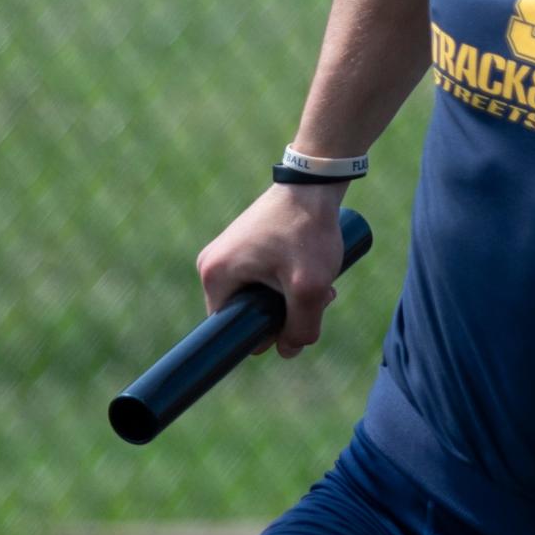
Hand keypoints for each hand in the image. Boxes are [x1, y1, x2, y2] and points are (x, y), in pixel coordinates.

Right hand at [196, 182, 342, 359]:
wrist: (315, 183)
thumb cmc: (307, 230)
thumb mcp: (310, 288)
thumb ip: (301, 328)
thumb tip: (289, 351)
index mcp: (214, 275)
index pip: (232, 329)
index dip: (266, 333)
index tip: (294, 317)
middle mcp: (212, 264)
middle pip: (248, 313)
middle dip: (284, 313)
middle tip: (316, 297)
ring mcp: (228, 252)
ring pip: (261, 296)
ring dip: (292, 298)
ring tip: (321, 283)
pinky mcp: (246, 244)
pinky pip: (264, 278)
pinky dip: (288, 281)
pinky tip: (312, 272)